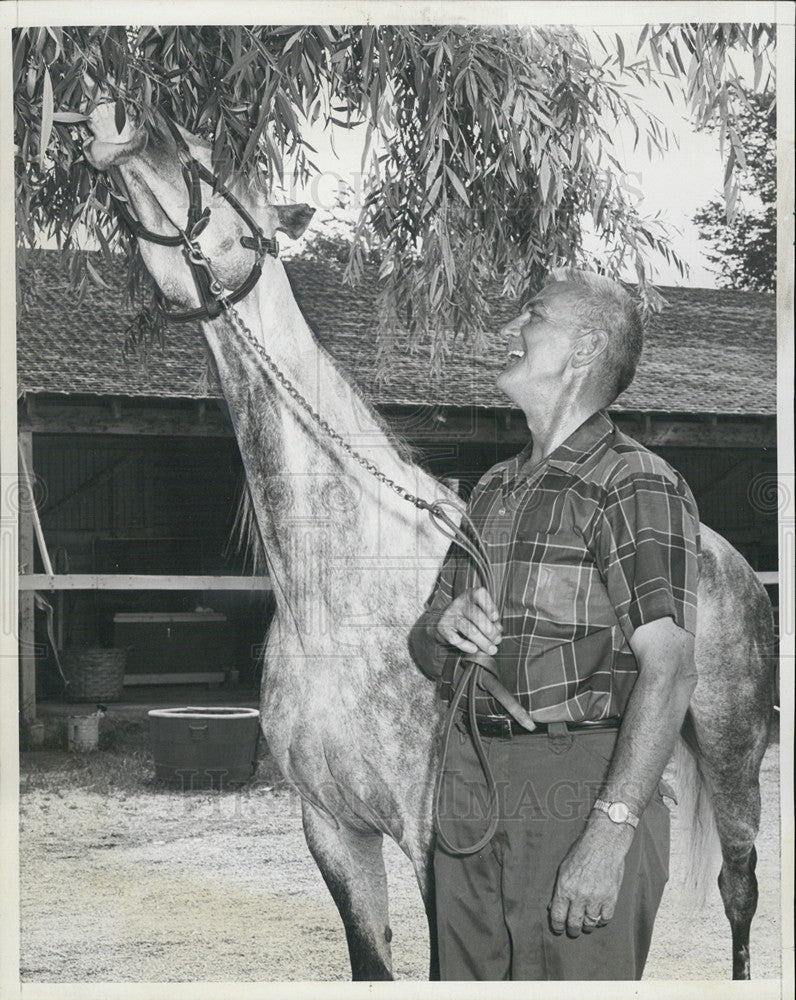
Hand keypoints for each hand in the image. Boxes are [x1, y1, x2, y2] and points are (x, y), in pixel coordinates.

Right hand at [433, 587, 501, 656]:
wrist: (445, 621)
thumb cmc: (469, 617)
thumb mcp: (481, 613)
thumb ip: (491, 620)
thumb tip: (498, 629)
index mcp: (470, 595)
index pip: (479, 594)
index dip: (489, 606)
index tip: (495, 618)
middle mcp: (459, 603)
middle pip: (476, 615)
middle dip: (489, 630)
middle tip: (497, 641)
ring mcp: (449, 614)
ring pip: (468, 629)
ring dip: (482, 641)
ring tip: (491, 650)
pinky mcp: (442, 627)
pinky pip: (455, 639)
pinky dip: (466, 646)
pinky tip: (475, 649)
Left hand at [548, 816, 631, 936]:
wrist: (603, 843)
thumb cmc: (581, 853)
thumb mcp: (563, 869)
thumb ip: (559, 889)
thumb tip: (553, 907)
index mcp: (564, 888)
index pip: (558, 916)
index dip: (557, 926)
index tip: (559, 929)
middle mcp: (579, 896)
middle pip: (574, 924)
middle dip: (572, 930)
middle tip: (573, 930)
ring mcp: (596, 898)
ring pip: (590, 924)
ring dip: (587, 925)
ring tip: (586, 923)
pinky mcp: (611, 898)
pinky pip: (605, 919)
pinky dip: (601, 920)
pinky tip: (599, 915)